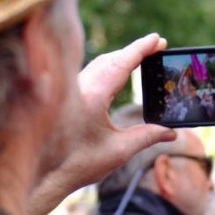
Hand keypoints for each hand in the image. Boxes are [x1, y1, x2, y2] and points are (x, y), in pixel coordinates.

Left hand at [31, 34, 175, 214]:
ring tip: (141, 57)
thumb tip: (171, 132)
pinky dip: (108, 67)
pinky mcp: (67, 97)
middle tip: (156, 47)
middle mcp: (80, 87)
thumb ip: (147, 137)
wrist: (44, 175)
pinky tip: (116, 74)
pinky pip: (91, 73)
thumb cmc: (77, 164)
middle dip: (134, 51)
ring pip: (99, 64)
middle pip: (111, 59)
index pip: (122, 63)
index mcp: (93, 95)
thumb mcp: (119, 151)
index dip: (142, 49)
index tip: (158, 39)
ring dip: (120, 58)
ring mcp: (71, 91)